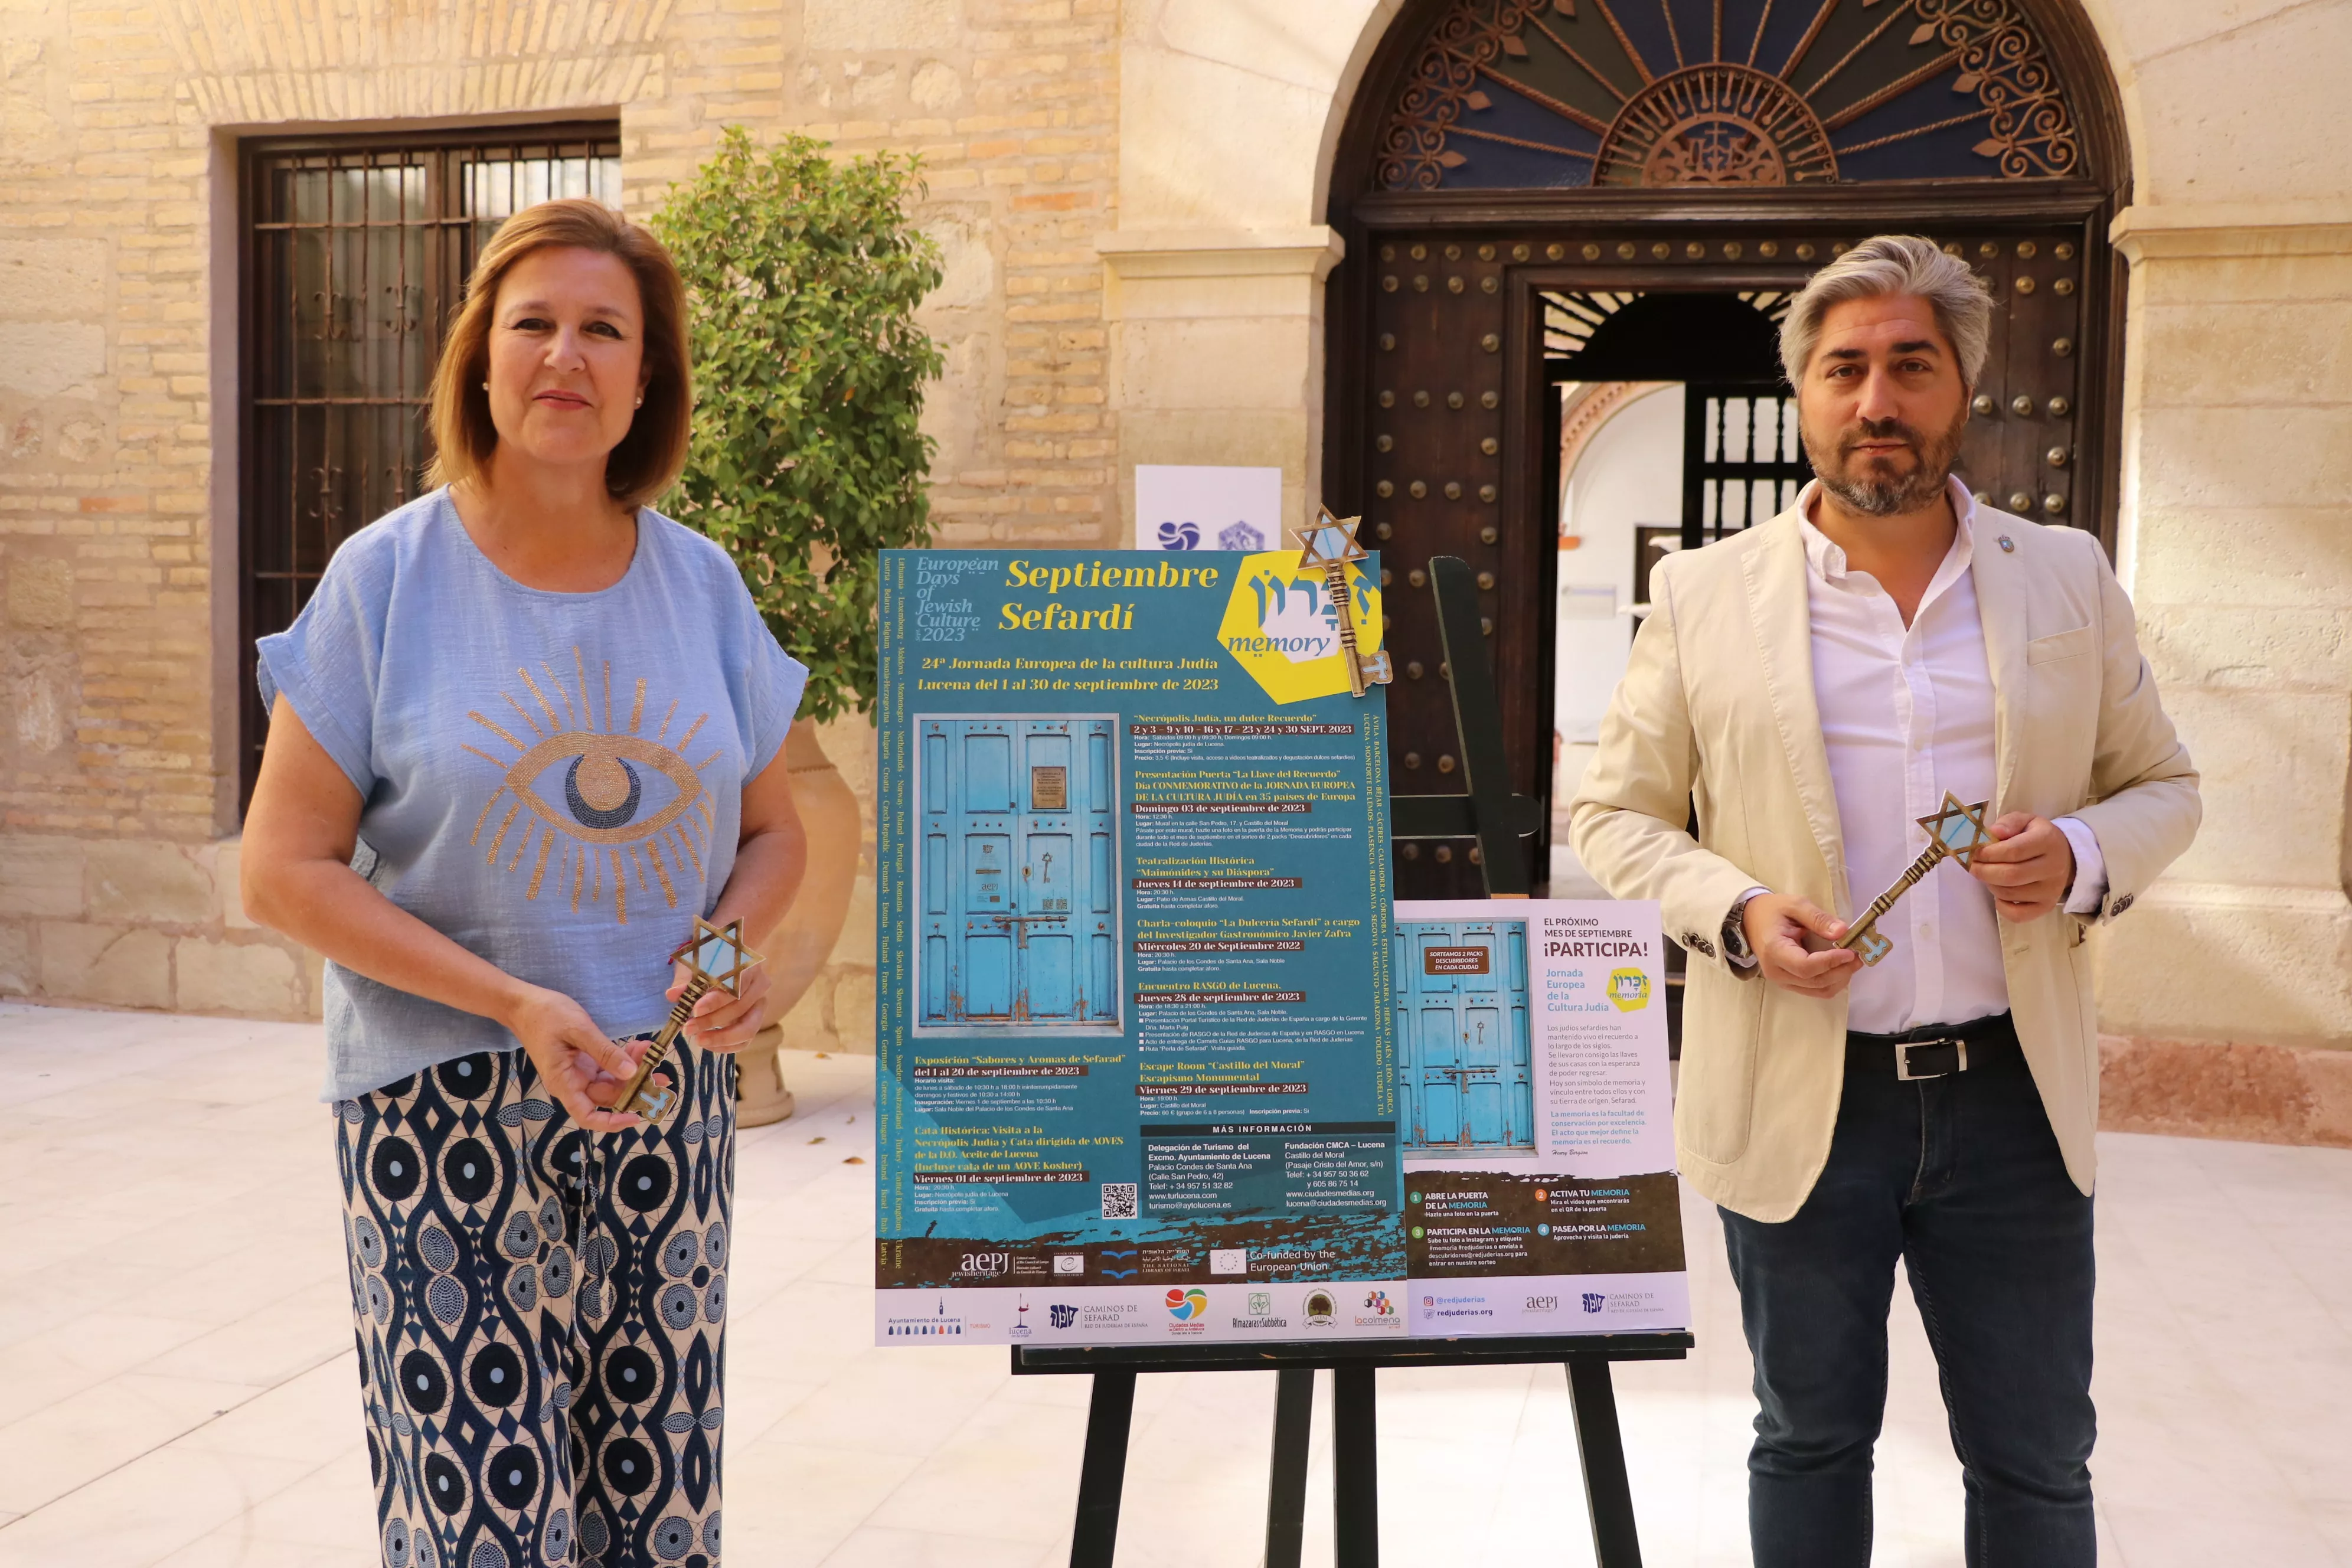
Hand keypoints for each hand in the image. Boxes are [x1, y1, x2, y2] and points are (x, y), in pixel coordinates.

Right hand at [503, 984, 665, 1132]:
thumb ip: (604, 1052)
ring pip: (613, 1081)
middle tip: (662, 1077)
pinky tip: (639, 1046)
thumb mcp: (578, 1030)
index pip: (587, 1116)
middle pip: (607, 1097)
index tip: (636, 1117)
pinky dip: (625, 1058)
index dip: (611, 1122)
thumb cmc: (545, 1016)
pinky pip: (610, 1066)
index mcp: (564, 1083)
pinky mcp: (586, 1061)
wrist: (525, 1003)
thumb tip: (630, 1073)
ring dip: (634, 1070)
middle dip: (635, 1089)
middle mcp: (573, 1083)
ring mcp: (580, 1072)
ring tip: (651, 1054)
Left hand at [667, 959, 771, 1053]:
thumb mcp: (694, 967)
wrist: (722, 965)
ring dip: (722, 1038)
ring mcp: (759, 1005)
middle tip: (688, 1028)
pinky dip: (727, 1046)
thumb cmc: (708, 963)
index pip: (735, 985)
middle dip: (712, 1021)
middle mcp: (759, 985)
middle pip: (740, 1008)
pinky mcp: (755, 1021)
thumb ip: (685, 981)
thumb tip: (672, 994)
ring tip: (698, 1040)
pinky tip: (707, 1044)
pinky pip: (745, 1040)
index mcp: (748, 965)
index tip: (695, 1010)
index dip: (716, 1000)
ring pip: (748, 1028)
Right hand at [1742, 892, 1862, 998]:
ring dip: (1840, 979)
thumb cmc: (1772, 911)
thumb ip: (1819, 918)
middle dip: (1842, 970)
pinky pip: (1815, 990)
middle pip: (1815, 981)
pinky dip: (1833, 982)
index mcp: (1774, 951)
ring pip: (1818, 990)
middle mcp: (1776, 972)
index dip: (1830, 962)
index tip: (1850, 952)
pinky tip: (1841, 968)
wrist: (1751, 920)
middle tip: (1860, 956)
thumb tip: (1843, 931)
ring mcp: (1782, 981)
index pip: (1805, 966)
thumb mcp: (1795, 905)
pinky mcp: (1789, 984)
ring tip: (1853, 962)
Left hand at [1969, 812, 2074, 920]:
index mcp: (2047, 841)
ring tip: (1988, 874)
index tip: (1973, 852)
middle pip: (2010, 875)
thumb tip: (1993, 832)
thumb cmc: (2036, 837)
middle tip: (1972, 866)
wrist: (2065, 857)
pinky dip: (2001, 906)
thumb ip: (2008, 823)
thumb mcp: (2025, 821)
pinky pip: (2017, 914)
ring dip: (1990, 884)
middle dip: (1983, 871)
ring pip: (2010, 894)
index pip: (2013, 851)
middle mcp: (2053, 867)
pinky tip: (1999, 893)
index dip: (1988, 853)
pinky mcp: (2046, 906)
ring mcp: (2051, 890)